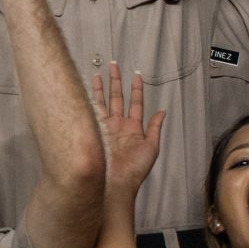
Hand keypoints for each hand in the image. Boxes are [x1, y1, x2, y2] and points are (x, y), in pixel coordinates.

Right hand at [87, 65, 163, 195]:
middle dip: (115, 81)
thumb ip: (154, 128)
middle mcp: (118, 125)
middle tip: (113, 65)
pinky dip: (89, 100)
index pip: (135, 103)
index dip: (136, 89)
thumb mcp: (151, 147)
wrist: (116, 182)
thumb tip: (162, 111)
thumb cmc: (134, 170)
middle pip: (117, 98)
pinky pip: (91, 112)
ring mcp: (105, 127)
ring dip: (101, 87)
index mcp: (133, 128)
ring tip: (99, 73)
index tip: (136, 74)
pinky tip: (86, 89)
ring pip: (103, 102)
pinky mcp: (94, 131)